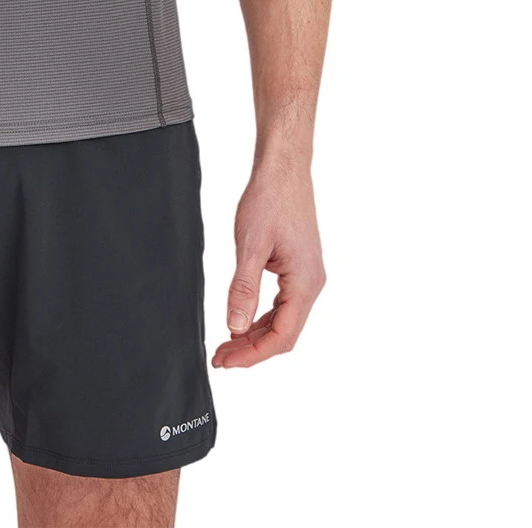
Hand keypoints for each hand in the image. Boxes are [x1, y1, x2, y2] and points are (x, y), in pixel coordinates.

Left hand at [213, 162, 324, 369]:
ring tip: (225, 343)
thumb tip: (234, 327)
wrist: (284, 169)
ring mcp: (307, 276)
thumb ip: (243, 289)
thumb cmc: (270, 200)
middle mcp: (312, 284)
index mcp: (305, 283)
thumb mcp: (251, 245)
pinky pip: (283, 303)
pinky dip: (262, 316)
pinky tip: (241, 319)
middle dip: (251, 348)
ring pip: (283, 319)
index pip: (282, 337)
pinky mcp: (298, 267)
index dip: (253, 355)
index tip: (226, 361)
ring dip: (255, 334)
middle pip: (284, 333)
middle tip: (220, 357)